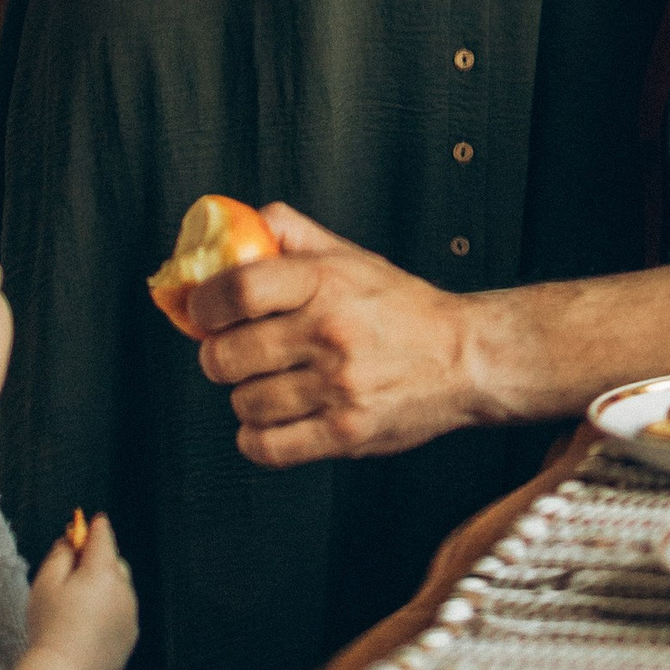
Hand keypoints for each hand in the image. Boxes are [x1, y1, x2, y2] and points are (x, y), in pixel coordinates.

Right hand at [26, 515, 139, 669]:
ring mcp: (130, 614)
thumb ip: (61, 555)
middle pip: (115, 562)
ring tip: (78, 604)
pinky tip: (88, 624)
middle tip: (76, 568)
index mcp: (104, 570)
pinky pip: (121, 614)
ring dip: (105, 587)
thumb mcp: (46, 582)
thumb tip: (70, 542)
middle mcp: (124, 589)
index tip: (91, 521)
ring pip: (120, 589)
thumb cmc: (51, 625)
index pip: (103, 537)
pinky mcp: (130, 636)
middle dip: (99, 560)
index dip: (94, 527)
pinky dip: (109, 612)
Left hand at [170, 204, 494, 464]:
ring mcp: (339, 387)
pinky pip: (269, 446)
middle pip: (228, 355)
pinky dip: (256, 438)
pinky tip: (270, 421)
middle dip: (218, 356)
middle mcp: (331, 333)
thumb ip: (292, 234)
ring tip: (267, 385)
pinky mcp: (347, 433)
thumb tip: (235, 223)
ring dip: (245, 397)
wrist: (466, 358)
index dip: (205, 304)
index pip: (239, 290)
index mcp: (327, 282)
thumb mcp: (351, 257)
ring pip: (245, 402)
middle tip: (232, 353)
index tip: (203, 313)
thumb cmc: (400, 307)